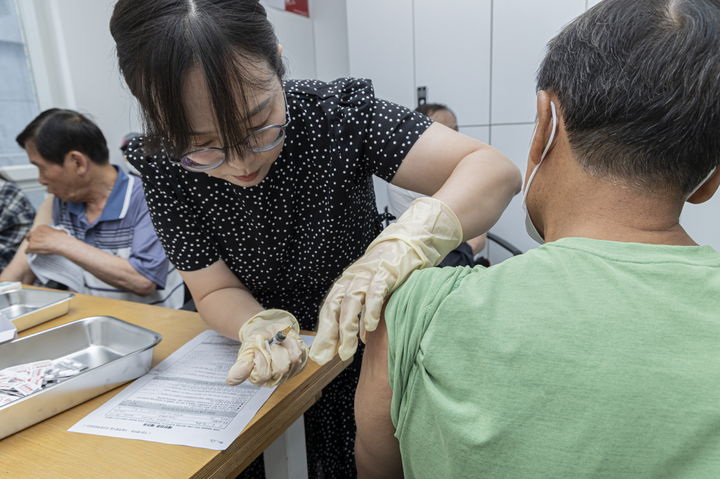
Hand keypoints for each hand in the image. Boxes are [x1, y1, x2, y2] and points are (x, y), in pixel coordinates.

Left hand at [25, 225, 72, 254]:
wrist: (60, 243)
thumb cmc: (62, 238)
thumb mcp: (59, 231)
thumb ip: (55, 231)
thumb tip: (60, 232)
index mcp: (41, 227)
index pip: (35, 231)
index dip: (38, 236)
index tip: (41, 239)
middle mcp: (35, 232)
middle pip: (29, 236)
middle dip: (31, 239)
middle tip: (36, 244)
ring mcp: (32, 239)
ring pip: (29, 244)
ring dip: (32, 247)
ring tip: (36, 250)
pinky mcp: (31, 246)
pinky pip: (27, 250)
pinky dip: (28, 252)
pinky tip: (30, 253)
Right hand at [226, 309, 308, 386]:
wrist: (266, 329)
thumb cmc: (255, 340)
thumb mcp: (246, 350)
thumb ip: (242, 365)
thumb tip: (231, 381)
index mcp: (261, 378)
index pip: (263, 374)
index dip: (260, 358)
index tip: (257, 349)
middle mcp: (277, 377)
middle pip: (281, 368)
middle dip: (274, 350)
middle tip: (269, 344)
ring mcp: (291, 371)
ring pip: (294, 358)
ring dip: (285, 344)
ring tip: (278, 341)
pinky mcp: (301, 362)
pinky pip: (302, 351)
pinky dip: (294, 342)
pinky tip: (287, 341)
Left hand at [310, 197, 462, 364]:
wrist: (407, 241)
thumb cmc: (388, 269)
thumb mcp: (369, 289)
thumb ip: (362, 311)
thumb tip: (356, 337)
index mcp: (346, 284)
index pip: (329, 310)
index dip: (324, 332)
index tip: (320, 355)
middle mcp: (353, 279)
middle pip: (335, 308)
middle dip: (330, 334)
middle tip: (327, 358)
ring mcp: (369, 275)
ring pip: (352, 302)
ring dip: (347, 328)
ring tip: (347, 350)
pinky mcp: (386, 272)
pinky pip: (376, 292)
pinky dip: (372, 310)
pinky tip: (371, 327)